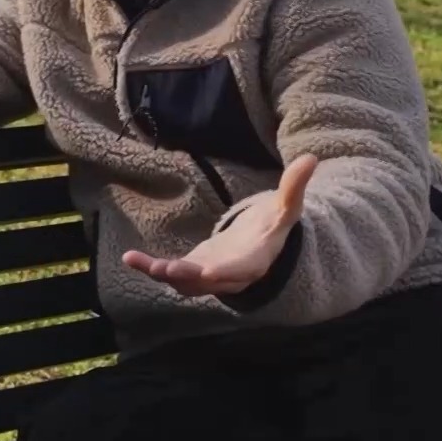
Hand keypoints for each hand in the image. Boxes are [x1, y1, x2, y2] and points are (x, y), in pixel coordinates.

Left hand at [122, 154, 316, 296]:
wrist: (260, 248)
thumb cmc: (273, 226)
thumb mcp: (285, 208)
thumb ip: (294, 187)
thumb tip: (311, 158)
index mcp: (254, 260)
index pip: (243, 269)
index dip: (227, 272)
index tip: (210, 272)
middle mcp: (229, 275)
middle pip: (208, 281)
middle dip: (186, 277)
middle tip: (165, 270)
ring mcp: (208, 277)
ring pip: (184, 282)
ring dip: (161, 274)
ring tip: (137, 261)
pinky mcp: (191, 272)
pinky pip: (170, 274)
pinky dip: (151, 268)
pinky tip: (130, 257)